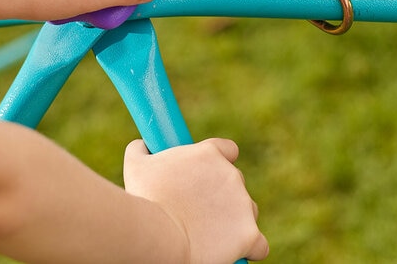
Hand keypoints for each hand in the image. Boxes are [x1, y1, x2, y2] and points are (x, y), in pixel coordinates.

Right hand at [123, 138, 268, 263]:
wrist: (159, 233)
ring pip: (247, 211)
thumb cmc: (146, 198)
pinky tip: (235, 251)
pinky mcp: (249, 233)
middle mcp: (232, 174)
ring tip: (211, 234)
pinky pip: (259, 243)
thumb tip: (142, 145)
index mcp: (209, 153)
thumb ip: (141, 149)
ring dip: (234, 220)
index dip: (221, 162)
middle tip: (200, 211)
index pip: (229, 150)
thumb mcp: (137, 164)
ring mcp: (243, 204)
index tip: (209, 176)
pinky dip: (250, 248)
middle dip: (222, 197)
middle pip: (237, 184)